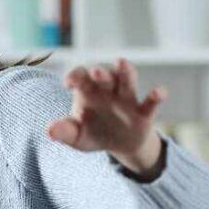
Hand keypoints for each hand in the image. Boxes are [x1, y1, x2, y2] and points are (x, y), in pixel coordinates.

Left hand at [47, 58, 167, 165]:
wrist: (119, 146)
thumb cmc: (94, 134)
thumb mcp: (76, 136)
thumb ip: (64, 131)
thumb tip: (48, 131)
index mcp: (88, 91)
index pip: (80, 76)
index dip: (74, 76)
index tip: (68, 83)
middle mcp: (107, 90)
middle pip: (105, 75)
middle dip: (101, 73)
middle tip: (97, 73)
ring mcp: (127, 99)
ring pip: (127, 80)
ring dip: (125, 72)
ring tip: (122, 63)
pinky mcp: (143, 113)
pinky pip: (151, 102)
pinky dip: (156, 96)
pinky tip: (159, 92)